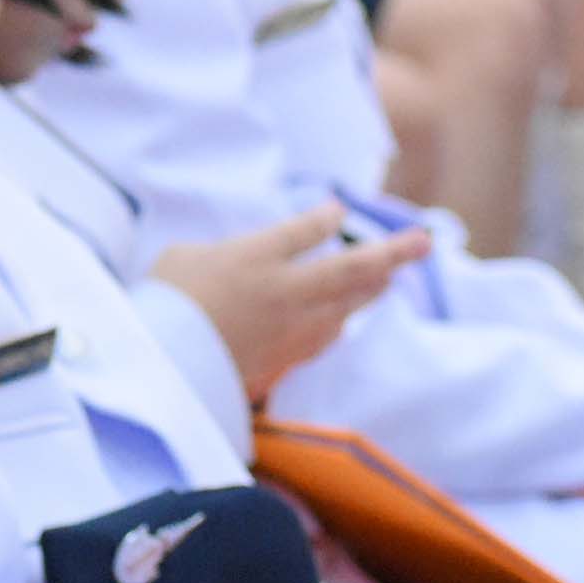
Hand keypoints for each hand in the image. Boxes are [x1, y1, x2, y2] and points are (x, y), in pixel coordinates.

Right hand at [150, 205, 430, 399]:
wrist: (160, 370)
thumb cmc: (161, 305)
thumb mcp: (180, 258)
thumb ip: (218, 254)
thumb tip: (235, 263)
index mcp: (257, 256)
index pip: (308, 230)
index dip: (326, 218)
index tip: (338, 211)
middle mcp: (286, 292)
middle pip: (352, 269)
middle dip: (392, 252)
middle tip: (423, 243)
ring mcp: (289, 331)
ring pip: (346, 308)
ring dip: (371, 291)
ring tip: (388, 279)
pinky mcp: (281, 364)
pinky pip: (322, 339)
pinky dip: (337, 324)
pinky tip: (342, 322)